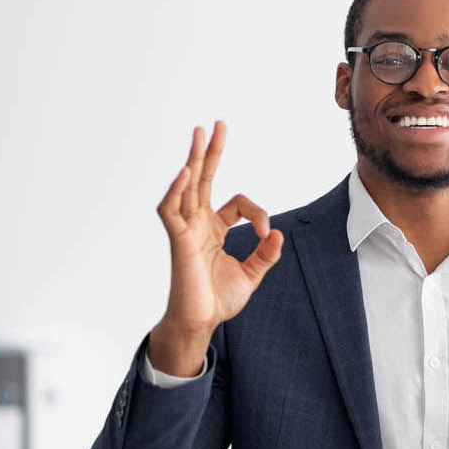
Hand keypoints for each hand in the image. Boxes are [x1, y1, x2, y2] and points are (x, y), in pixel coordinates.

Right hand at [151, 121, 282, 374]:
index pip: (237, 204)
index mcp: (214, 230)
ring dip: (193, 160)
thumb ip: (265, 255)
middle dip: (211, 152)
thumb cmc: (217, 300)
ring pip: (187, 187)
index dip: (257, 213)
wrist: (200, 323)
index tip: (267, 233)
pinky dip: (175, 191)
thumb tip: (278, 234)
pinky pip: (170, 211)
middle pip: (204, 180)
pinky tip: (185, 172)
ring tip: (199, 134)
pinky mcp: (178, 242)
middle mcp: (198, 225)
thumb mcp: (252, 275)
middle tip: (217, 125)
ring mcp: (186, 231)